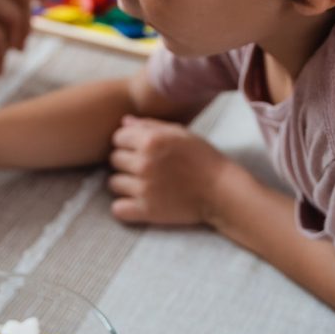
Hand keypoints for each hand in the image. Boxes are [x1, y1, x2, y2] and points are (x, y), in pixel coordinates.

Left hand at [108, 115, 234, 224]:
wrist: (221, 191)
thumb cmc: (202, 158)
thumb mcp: (180, 133)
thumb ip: (150, 125)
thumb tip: (124, 122)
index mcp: (151, 140)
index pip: (117, 138)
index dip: (128, 142)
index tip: (140, 149)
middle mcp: (144, 163)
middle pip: (113, 159)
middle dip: (126, 162)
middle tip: (144, 167)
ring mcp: (144, 188)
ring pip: (113, 183)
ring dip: (124, 184)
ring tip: (142, 184)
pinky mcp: (147, 211)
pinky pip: (117, 209)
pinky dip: (124, 207)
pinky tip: (136, 201)